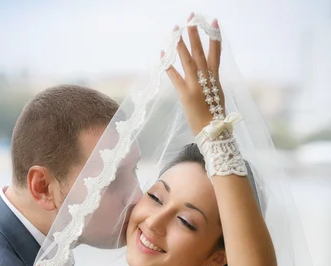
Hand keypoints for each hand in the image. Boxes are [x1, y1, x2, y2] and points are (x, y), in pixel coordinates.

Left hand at [166, 16, 224, 134]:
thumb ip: (212, 85)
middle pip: (200, 52)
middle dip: (195, 34)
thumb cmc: (215, 119)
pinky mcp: (185, 94)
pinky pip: (175, 76)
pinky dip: (168, 65)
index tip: (213, 22)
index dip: (215, 37)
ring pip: (188, 60)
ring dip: (181, 44)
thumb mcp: (218, 98)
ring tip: (176, 30)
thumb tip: (209, 79)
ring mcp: (195, 85)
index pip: (216, 53)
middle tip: (191, 18)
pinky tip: (163, 53)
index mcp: (215, 79)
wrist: (212, 132)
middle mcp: (206, 79)